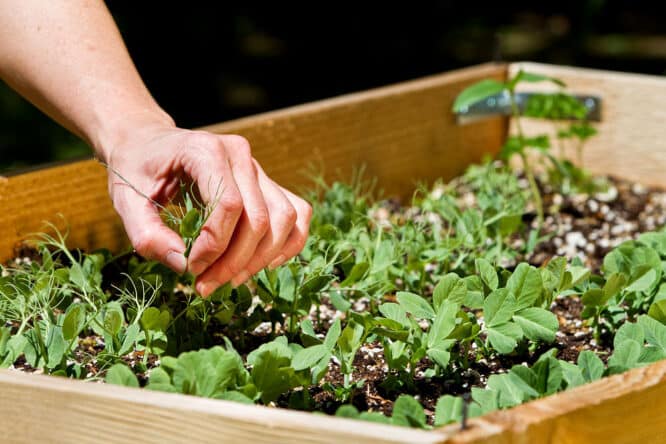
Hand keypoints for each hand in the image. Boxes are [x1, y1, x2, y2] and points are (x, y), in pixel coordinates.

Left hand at [106, 123, 311, 296]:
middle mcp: (240, 155)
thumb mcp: (125, 201)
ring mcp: (258, 168)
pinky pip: (297, 213)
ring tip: (230, 279)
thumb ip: (148, 236)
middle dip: (235, 261)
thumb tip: (183, 266)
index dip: (215, 245)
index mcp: (205, 150)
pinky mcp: (267, 183)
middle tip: (205, 285)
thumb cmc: (135, 169)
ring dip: (261, 259)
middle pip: (259, 217)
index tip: (191, 268)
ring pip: (283, 219)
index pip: (229, 204)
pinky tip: (266, 265)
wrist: (148, 142)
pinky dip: (289, 243)